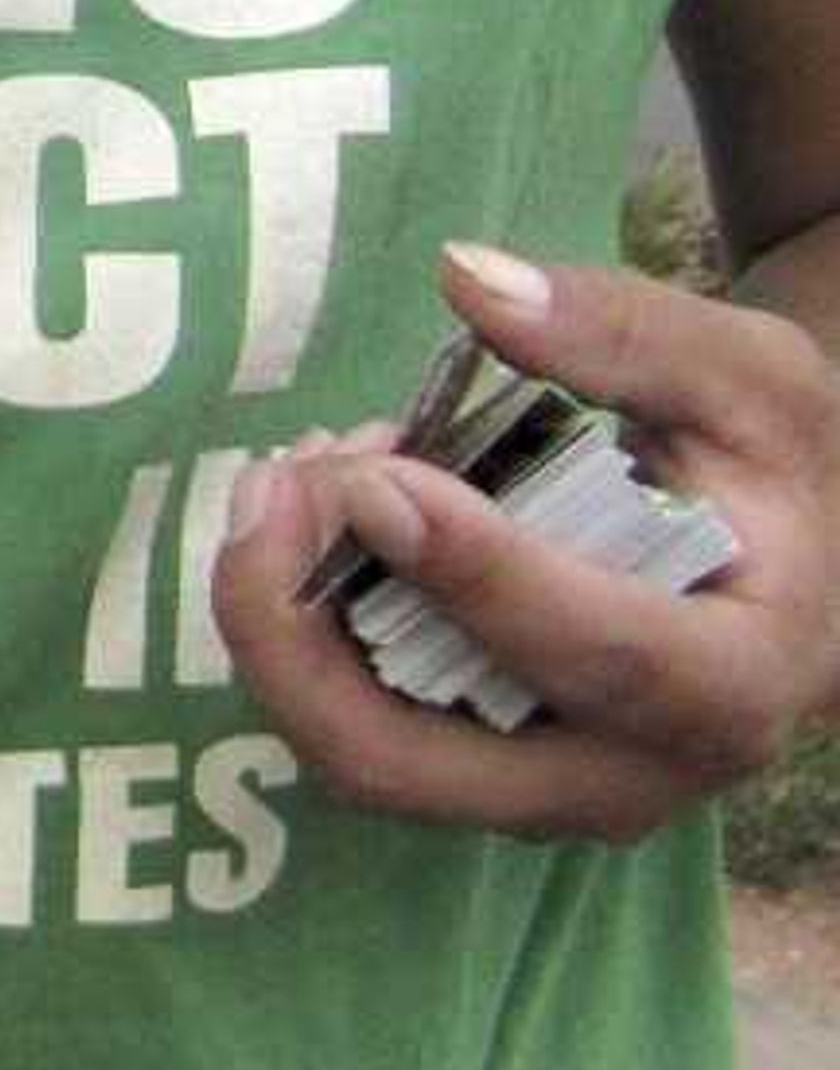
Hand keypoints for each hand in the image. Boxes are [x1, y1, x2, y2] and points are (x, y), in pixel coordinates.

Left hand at [218, 239, 839, 841]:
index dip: (473, 577)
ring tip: (304, 472)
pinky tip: (322, 506)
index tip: (377, 479)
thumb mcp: (748, 374)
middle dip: (298, 628)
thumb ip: (622, 329)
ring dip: (283, 617)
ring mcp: (538, 790)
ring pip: (352, 754)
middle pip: (407, 763)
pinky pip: (349, 723)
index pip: (596, 659)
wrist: (786, 555)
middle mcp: (627, 776)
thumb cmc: (773, 463)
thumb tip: (469, 278)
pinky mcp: (475, 770)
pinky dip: (300, 624)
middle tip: (285, 479)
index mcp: (733, 683)